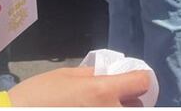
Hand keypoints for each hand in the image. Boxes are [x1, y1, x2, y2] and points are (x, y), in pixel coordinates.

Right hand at [10, 68, 150, 106]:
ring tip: (97, 104)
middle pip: (138, 106)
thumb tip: (106, 75)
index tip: (132, 79)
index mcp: (103, 91)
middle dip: (129, 100)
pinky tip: (89, 110)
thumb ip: (92, 74)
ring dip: (117, 109)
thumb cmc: (39, 95)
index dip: (138, 78)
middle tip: (114, 96)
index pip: (141, 82)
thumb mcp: (65, 75)